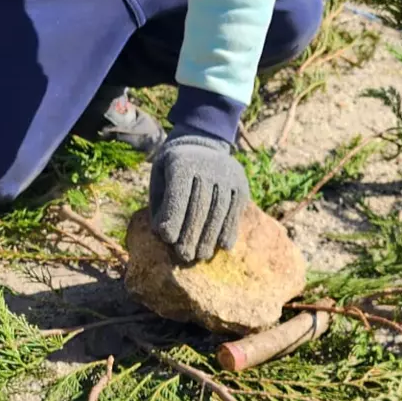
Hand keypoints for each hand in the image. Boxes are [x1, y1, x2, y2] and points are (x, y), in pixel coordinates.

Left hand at [150, 132, 247, 263]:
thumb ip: (160, 204)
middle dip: (191, 232)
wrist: (202, 144)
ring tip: (202, 255)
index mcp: (182, 162)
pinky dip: (230, 229)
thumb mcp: (160, 178)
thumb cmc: (173, 170)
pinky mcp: (241, 183)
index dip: (174, 217)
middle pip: (200, 205)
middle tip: (185, 256)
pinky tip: (224, 246)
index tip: (168, 239)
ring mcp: (227, 174)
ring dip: (210, 235)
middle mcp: (207, 166)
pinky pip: (236, 209)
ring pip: (220, 209)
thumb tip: (163, 235)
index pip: (178, 194)